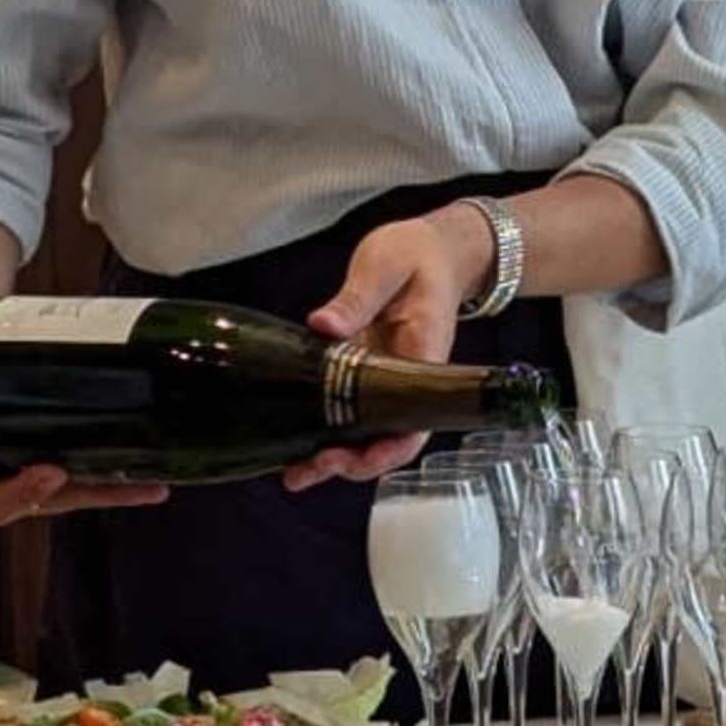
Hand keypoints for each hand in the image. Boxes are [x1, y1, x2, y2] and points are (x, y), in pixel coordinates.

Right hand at [0, 350, 165, 527]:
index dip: (22, 492)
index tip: (52, 471)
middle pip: (53, 502)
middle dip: (97, 495)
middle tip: (140, 486)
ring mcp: (24, 478)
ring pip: (73, 493)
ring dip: (114, 490)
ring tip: (154, 484)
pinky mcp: (43, 465)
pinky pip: (79, 476)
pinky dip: (107, 475)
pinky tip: (143, 469)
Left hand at [295, 203, 486, 487]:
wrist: (430, 250)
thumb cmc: (415, 255)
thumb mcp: (384, 266)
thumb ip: (357, 296)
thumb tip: (323, 324)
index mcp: (423, 358)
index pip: (413, 421)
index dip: (386, 450)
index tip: (355, 458)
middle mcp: (407, 380)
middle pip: (388, 439)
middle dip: (352, 462)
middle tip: (312, 467)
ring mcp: (384, 380)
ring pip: (365, 431)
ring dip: (334, 456)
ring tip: (295, 474)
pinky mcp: (363, 372)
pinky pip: (346, 409)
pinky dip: (324, 430)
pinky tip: (296, 445)